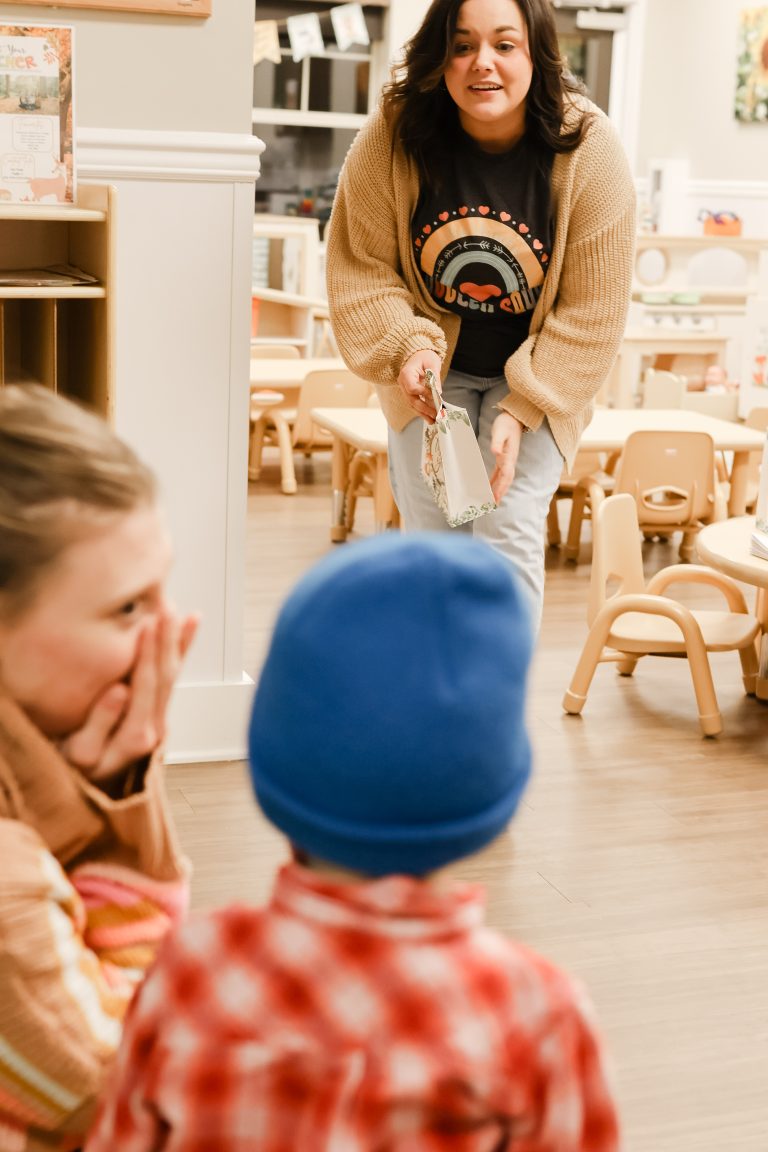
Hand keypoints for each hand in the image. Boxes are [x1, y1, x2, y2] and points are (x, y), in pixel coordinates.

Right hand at [60, 607, 198, 783]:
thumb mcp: (80, 754)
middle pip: (165, 677)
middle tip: (165, 606)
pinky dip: (180, 650)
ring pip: (172, 675)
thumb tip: (120, 690)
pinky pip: (170, 678)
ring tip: (176, 610)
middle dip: (166, 640)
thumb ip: (100, 723)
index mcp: (135, 736)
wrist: (84, 789)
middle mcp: (153, 728)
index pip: (145, 687)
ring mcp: (158, 721)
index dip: (148, 655)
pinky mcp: (156, 715)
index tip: (147, 625)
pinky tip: (189, 625)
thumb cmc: (73, 771)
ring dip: (175, 641)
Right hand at [397, 350, 442, 422]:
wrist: (418, 355)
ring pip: (412, 405)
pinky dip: (423, 411)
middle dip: (424, 409)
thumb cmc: (425, 356)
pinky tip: (430, 418)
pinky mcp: (410, 394)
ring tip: (433, 421)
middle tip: (436, 415)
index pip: (412, 388)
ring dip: (423, 414)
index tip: (435, 396)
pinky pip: (415, 404)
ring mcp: (405, 389)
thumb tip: (438, 392)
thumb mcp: (432, 362)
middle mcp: (403, 383)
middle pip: (411, 400)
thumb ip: (434, 377)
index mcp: (406, 373)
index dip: (423, 393)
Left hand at [489, 412, 524, 503]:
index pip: (505, 475)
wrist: (514, 418)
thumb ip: (497, 442)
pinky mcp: (504, 458)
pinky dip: (495, 481)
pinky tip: (489, 487)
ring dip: (498, 489)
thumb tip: (495, 452)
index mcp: (509, 456)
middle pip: (506, 480)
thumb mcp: (500, 431)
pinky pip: (500, 473)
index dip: (500, 486)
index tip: (495, 497)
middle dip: (500, 492)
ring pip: (504, 479)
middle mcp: (510, 460)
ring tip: (491, 501)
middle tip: (493, 504)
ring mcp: (508, 460)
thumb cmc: (506, 423)